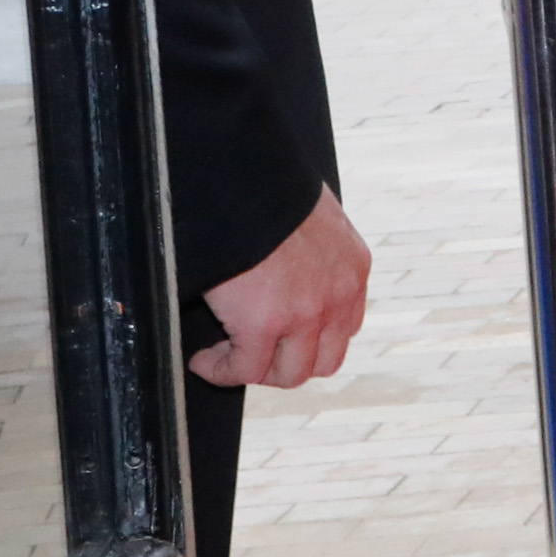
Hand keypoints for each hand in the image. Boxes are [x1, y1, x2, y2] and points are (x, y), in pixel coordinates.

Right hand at [195, 187, 369, 389]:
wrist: (247, 182)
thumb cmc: (268, 191)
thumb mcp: (310, 218)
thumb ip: (309, 249)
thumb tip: (285, 264)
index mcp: (352, 267)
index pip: (345, 327)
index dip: (309, 340)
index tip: (278, 337)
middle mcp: (339, 295)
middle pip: (324, 361)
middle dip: (286, 363)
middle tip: (252, 353)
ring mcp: (307, 312)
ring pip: (289, 374)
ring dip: (256, 370)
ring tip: (226, 357)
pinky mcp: (265, 322)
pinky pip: (243, 369)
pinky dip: (221, 370)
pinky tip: (203, 359)